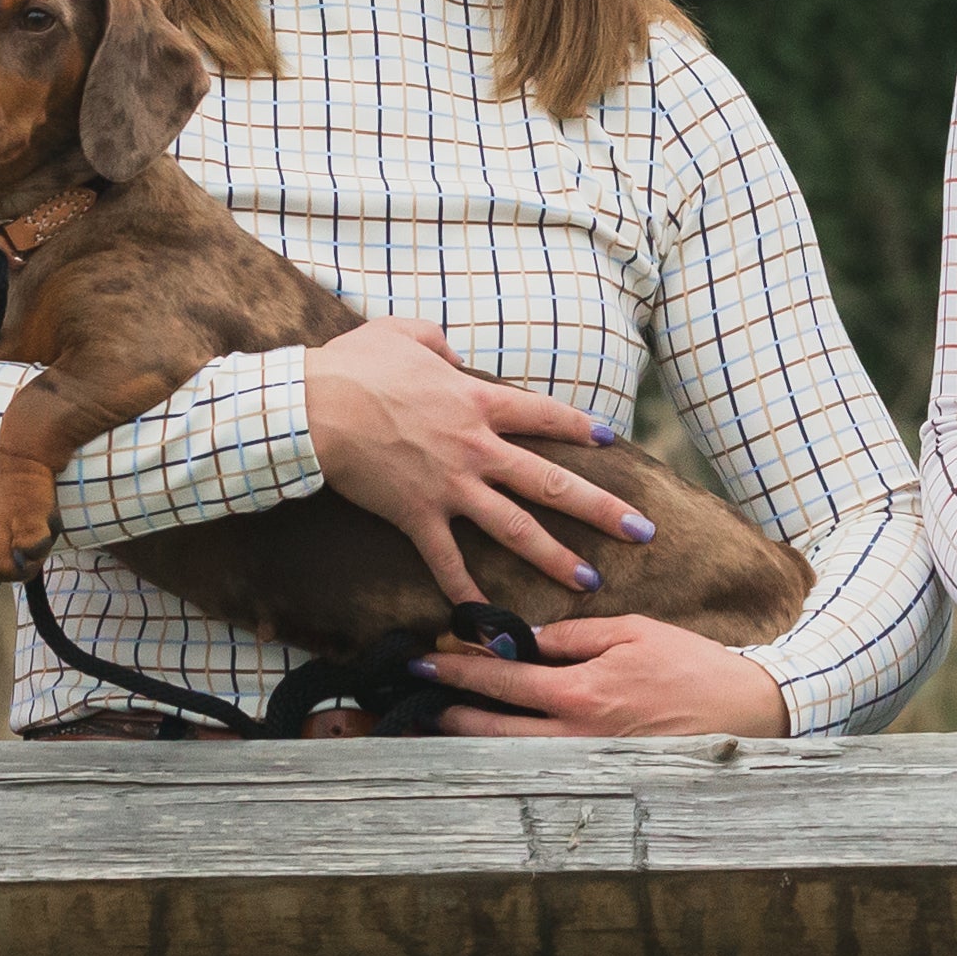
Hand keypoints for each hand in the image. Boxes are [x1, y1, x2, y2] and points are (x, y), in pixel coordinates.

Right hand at [303, 317, 656, 605]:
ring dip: (556, 558)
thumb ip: (436, 342)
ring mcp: (450, 486)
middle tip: (641, 531)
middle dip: (602, 509)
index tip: (610, 440)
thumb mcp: (404, 333)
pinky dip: (467, 593)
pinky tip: (488, 621)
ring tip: (590, 580)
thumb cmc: (354, 365)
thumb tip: (448, 350)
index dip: (578, 428)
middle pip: (552, 483)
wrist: (314, 407)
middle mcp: (476, 447)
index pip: (544, 415)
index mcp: (477, 401)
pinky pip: (447, 561)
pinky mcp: (417, 515)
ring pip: (516, 528)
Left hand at [415, 615, 792, 738]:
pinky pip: (541, 770)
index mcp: (582, 691)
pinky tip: (490, 751)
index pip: (503, 680)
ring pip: (512, 757)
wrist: (744, 714)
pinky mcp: (601, 777)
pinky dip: (509, 759)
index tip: (426, 661)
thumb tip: (527, 639)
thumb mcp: (632, 631)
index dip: (459, 670)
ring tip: (438, 725)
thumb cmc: (691, 667)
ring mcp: (587, 764)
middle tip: (413, 699)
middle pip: (494, 728)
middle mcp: (576, 736)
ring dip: (470, 740)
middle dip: (449, 710)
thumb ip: (574, 635)